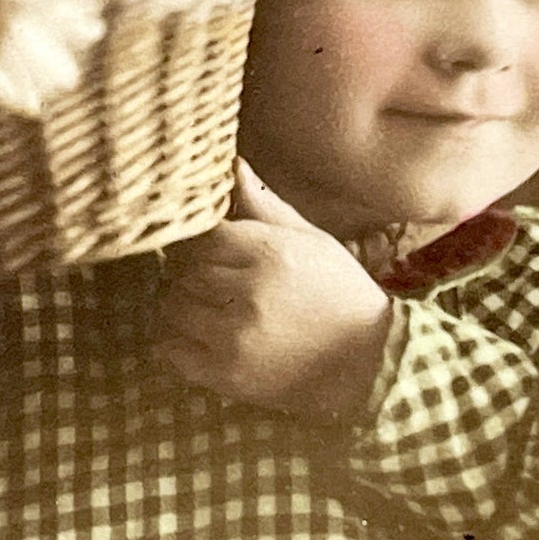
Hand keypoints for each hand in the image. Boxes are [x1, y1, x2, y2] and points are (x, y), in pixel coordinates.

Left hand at [154, 160, 393, 422]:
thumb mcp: (312, 240)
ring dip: (182, 306)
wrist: (367, 363)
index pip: (204, 236)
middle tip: (212, 284)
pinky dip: (175, 342)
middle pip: (184, 271)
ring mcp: (233, 336)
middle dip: (192, 275)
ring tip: (208, 310)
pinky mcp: (226, 373)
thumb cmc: (341, 293)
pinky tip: (198, 338)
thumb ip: (266, 206)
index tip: (215, 255)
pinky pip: (171, 350)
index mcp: (269, 252)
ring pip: (172, 307)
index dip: (204, 245)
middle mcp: (246, 292)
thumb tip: (232, 165)